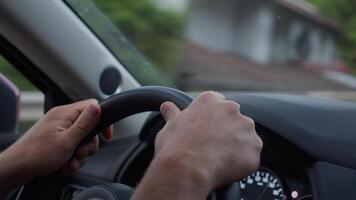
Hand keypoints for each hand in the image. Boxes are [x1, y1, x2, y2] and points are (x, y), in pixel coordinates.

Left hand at [0, 99, 111, 194]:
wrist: (16, 168)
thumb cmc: (37, 155)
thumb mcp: (67, 141)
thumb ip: (85, 124)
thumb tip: (97, 107)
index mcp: (65, 113)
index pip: (93, 106)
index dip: (103, 120)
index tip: (106, 136)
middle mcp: (62, 118)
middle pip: (90, 126)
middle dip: (89, 144)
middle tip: (80, 153)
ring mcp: (59, 128)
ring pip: (82, 138)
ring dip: (80, 154)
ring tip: (70, 163)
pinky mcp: (56, 138)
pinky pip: (73, 144)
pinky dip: (72, 156)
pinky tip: (66, 164)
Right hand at [133, 91, 261, 199]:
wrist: (186, 168)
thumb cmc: (175, 147)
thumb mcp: (169, 126)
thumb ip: (173, 114)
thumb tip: (167, 106)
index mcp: (210, 100)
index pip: (217, 103)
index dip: (212, 119)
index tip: (206, 130)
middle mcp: (231, 109)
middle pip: (234, 119)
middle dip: (227, 131)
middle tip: (212, 147)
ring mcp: (245, 128)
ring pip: (245, 136)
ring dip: (237, 145)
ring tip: (218, 159)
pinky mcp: (254, 147)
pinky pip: (251, 154)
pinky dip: (243, 162)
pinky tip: (226, 167)